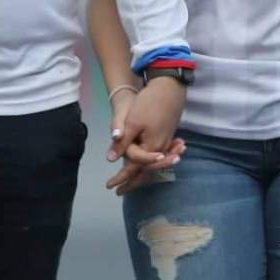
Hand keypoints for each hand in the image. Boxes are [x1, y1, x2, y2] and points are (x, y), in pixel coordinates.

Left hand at [106, 79, 186, 194]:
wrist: (169, 88)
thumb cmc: (149, 104)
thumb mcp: (132, 123)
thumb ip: (123, 143)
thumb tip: (111, 159)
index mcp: (151, 148)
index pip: (134, 168)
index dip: (121, 178)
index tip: (110, 187)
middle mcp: (161, 148)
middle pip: (146, 170)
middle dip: (133, 181)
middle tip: (120, 191)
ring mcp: (166, 141)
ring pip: (153, 163)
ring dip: (142, 173)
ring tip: (132, 181)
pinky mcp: (168, 134)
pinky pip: (158, 154)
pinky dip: (151, 162)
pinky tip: (148, 163)